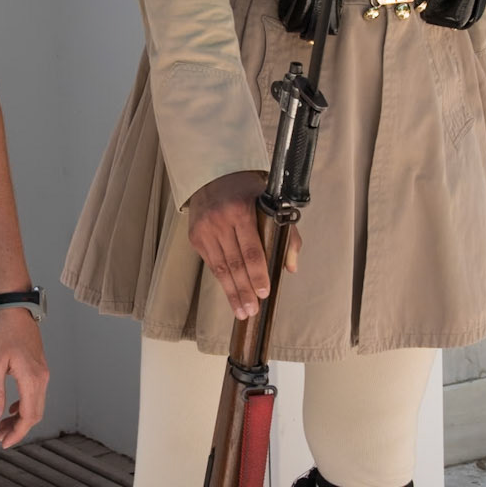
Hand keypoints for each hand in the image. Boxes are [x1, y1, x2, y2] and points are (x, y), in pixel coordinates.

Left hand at [0, 307, 48, 448]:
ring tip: (3, 425)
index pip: (28, 416)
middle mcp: (42, 379)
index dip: (17, 433)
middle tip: (0, 437)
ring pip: (36, 405)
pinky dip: (25, 406)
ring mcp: (43, 374)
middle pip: (35, 414)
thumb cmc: (4, 333)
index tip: (4, 442)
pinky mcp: (40, 369)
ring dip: (21, 418)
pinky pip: (36, 395)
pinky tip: (11, 409)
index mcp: (32, 380)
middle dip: (18, 429)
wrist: (17, 310)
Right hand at [187, 171, 300, 318]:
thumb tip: (290, 266)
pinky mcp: (196, 237)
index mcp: (241, 211)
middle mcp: (220, 221)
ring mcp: (205, 230)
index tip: (264, 292)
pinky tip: (230, 294)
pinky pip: (211, 264)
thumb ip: (287, 233)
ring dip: (231, 292)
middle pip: (234, 263)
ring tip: (241, 311)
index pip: (251, 249)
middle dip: (244, 290)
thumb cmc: (247, 191)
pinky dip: (222, 281)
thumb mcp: (271, 203)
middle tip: (252, 311)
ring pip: (220, 268)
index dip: (257, 273)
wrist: (212, 175)